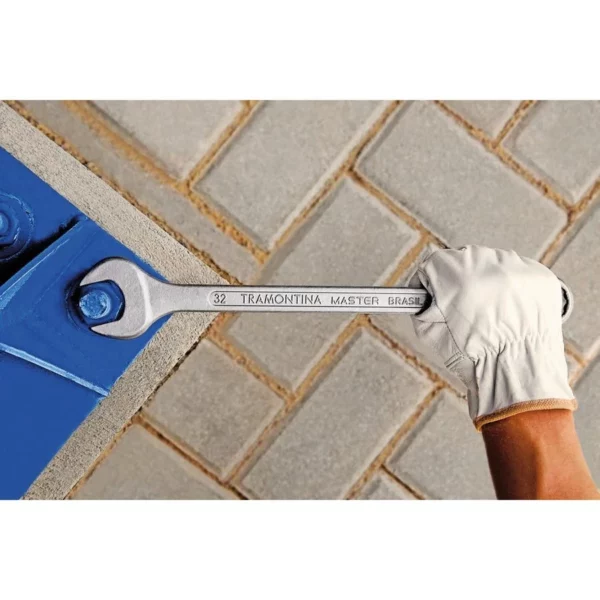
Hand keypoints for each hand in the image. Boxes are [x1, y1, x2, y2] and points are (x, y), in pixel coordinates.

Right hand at [411, 245, 574, 428]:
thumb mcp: (429, 331)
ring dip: (488, 283)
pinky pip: (520, 276)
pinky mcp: (540, 278)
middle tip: (462, 309)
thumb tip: (421, 295)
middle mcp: (487, 263)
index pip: (435, 263)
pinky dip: (514, 290)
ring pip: (494, 266)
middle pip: (465, 260)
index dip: (430, 283)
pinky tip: (509, 311)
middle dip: (460, 281)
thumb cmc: (474, 355)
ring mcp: (517, 268)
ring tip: (490, 314)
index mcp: (456, 273)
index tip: (432, 295)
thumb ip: (422, 306)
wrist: (515, 372)